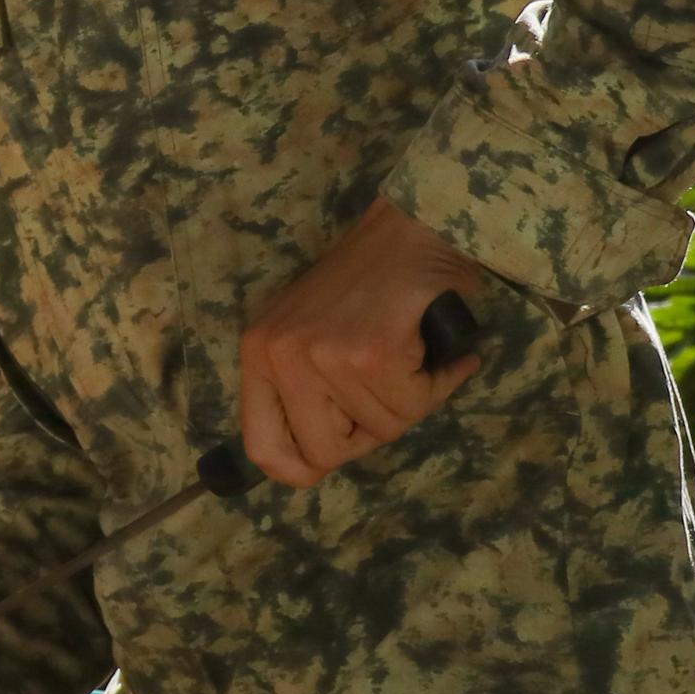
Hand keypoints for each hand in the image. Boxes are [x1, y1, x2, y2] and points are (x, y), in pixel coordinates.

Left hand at [236, 199, 489, 485]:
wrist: (412, 226)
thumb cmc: (366, 280)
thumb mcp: (308, 331)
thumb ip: (303, 390)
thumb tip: (311, 463)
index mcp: (258, 353)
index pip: (263, 447)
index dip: (301, 467)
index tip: (330, 458)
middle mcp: (280, 356)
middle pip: (325, 453)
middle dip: (367, 434)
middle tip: (387, 393)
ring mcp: (323, 356)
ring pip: (380, 430)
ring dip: (410, 401)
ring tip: (412, 358)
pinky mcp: (370, 354)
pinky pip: (411, 406)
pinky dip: (435, 385)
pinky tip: (434, 356)